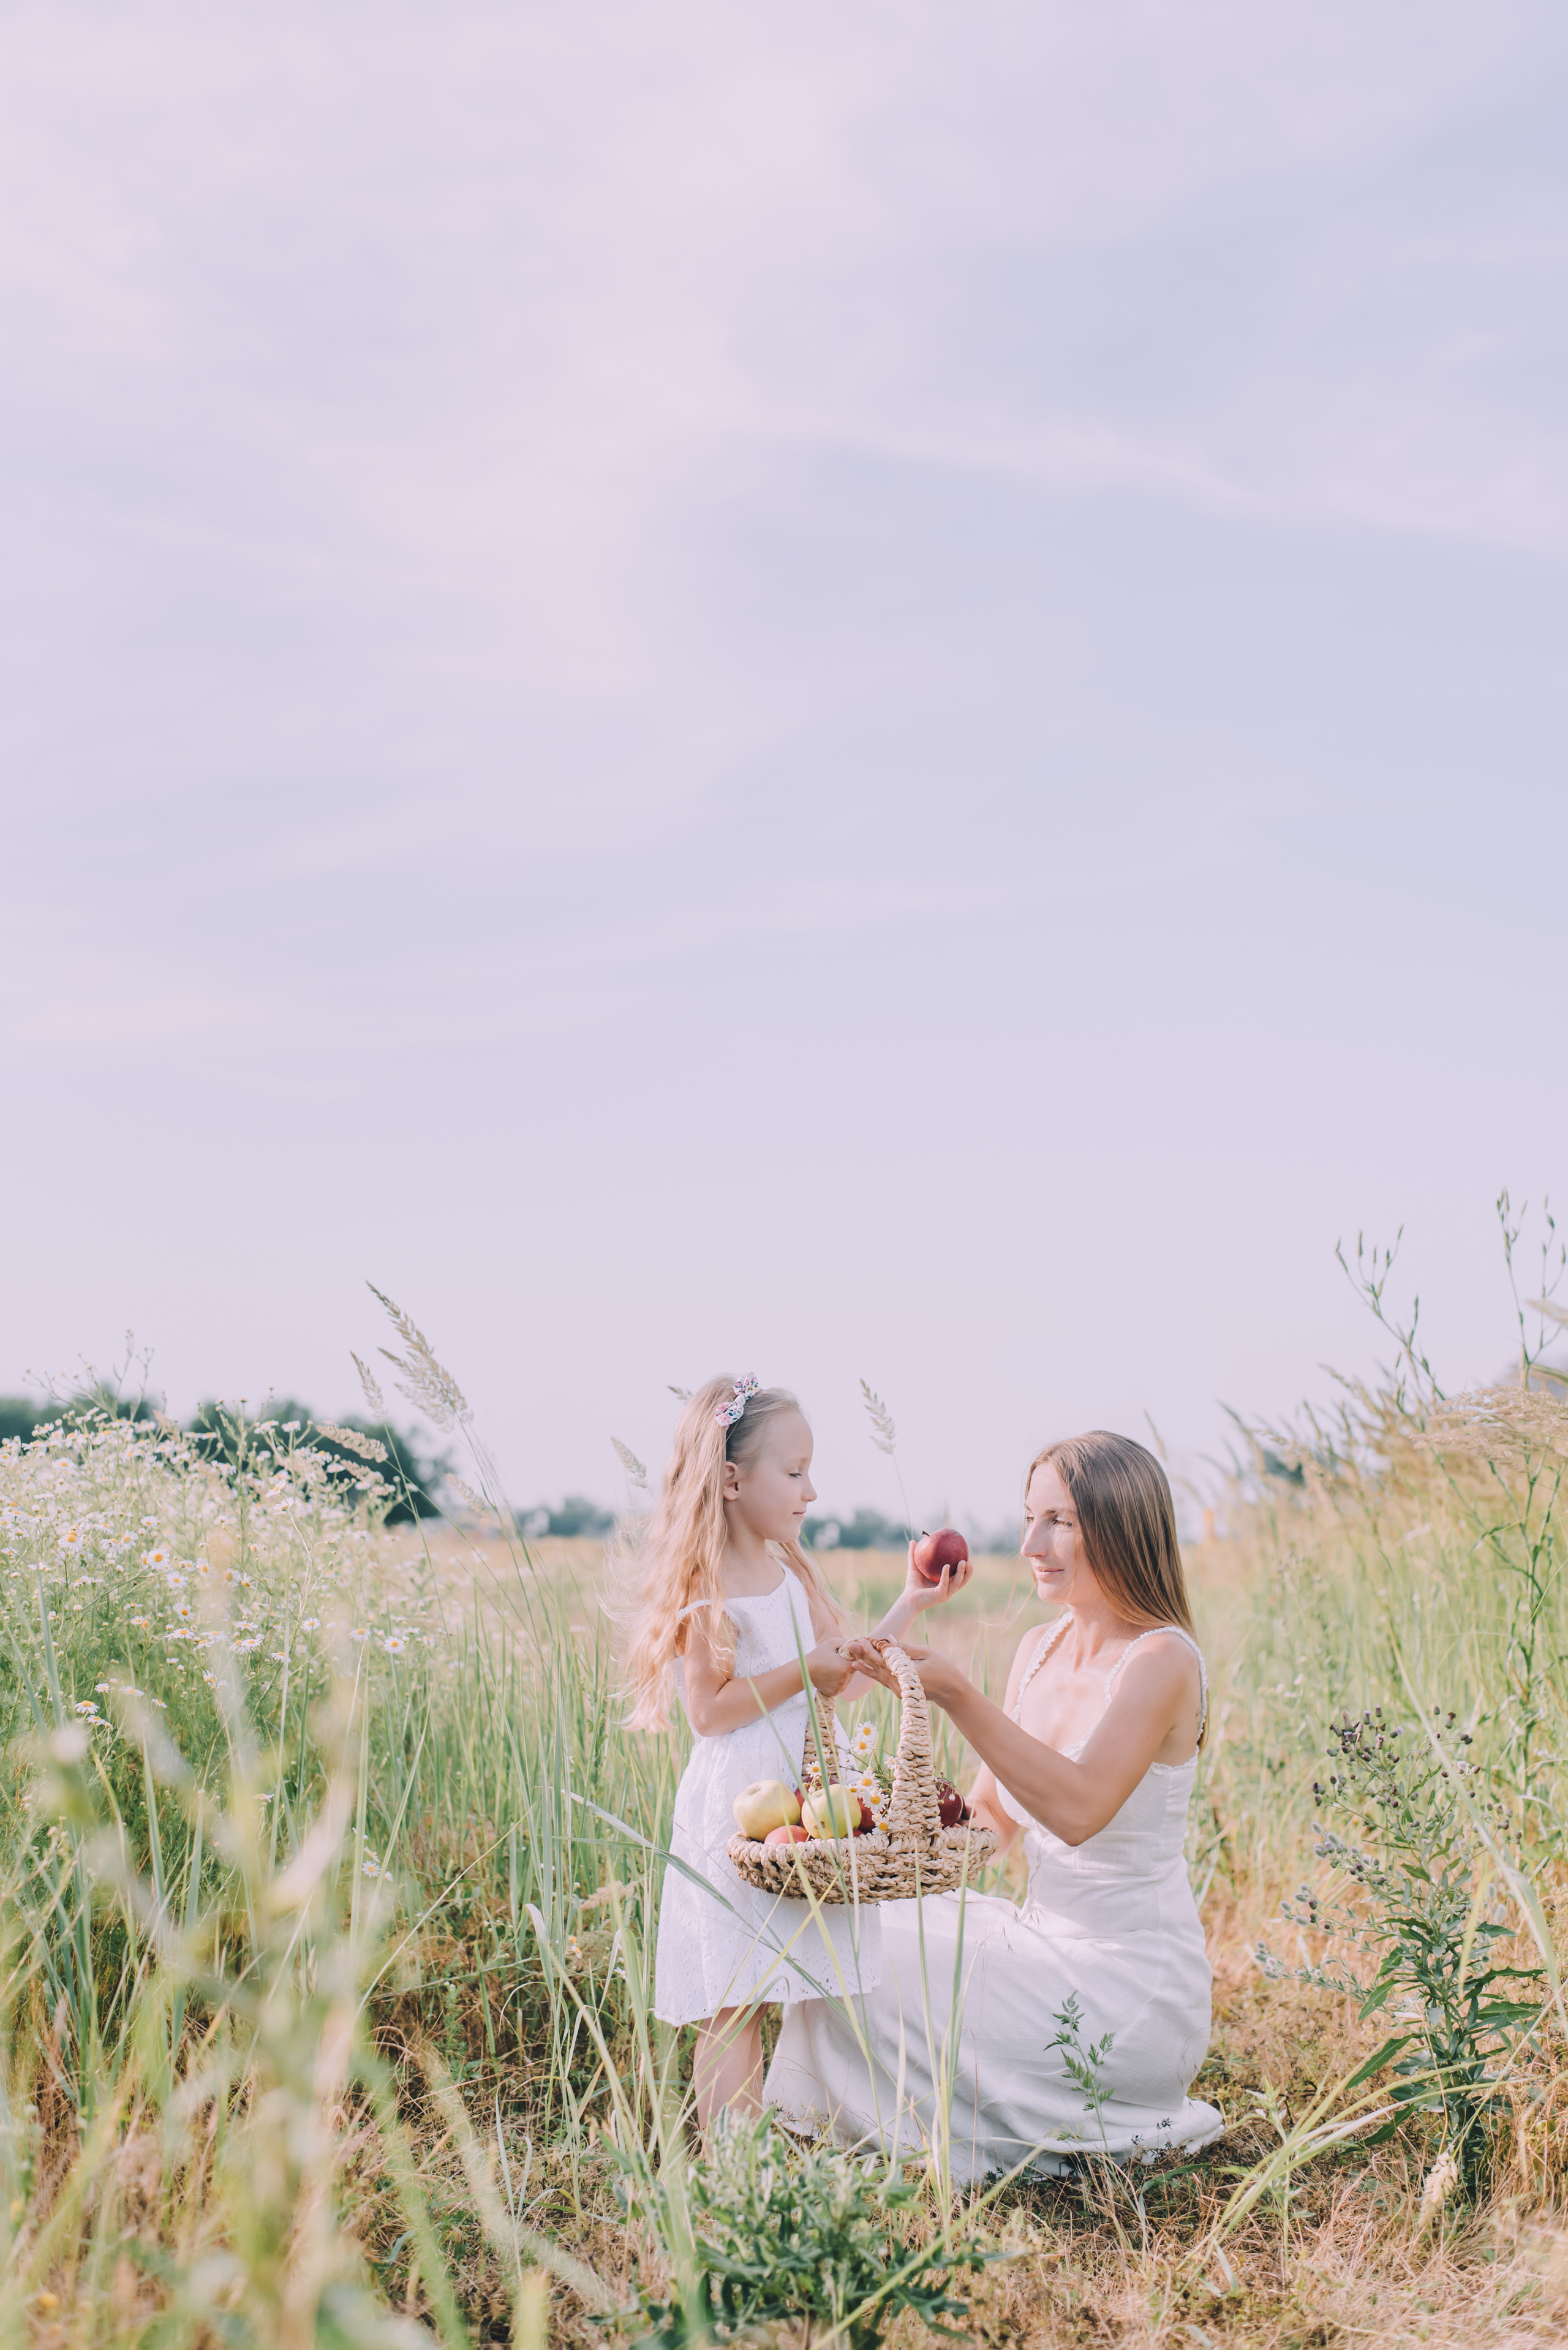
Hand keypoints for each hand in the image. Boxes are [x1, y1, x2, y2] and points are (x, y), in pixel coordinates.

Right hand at [805, 1638, 854, 1697]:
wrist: (804, 1671)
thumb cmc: (817, 1655)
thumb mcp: (831, 1643)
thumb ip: (847, 1642)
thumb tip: (857, 1643)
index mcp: (844, 1667)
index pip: (858, 1662)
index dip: (853, 1657)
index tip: (844, 1655)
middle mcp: (844, 1679)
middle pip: (853, 1671)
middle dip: (848, 1665)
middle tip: (836, 1661)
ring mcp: (840, 1687)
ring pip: (848, 1678)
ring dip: (844, 1673)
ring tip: (832, 1668)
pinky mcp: (835, 1693)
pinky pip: (842, 1684)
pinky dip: (839, 1680)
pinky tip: (830, 1675)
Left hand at [844, 1636, 963, 1711]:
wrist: (951, 1692)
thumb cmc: (943, 1669)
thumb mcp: (926, 1654)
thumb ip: (905, 1648)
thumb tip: (888, 1639)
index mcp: (907, 1674)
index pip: (885, 1660)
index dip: (872, 1649)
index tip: (862, 1639)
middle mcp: (899, 1685)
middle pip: (877, 1667)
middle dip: (863, 1654)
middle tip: (851, 1643)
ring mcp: (897, 1690)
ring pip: (877, 1673)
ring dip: (864, 1661)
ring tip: (851, 1651)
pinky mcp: (898, 1690)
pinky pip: (881, 1679)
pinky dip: (869, 1671)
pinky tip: (858, 1665)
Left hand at [900, 1540, 973, 1612]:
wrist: (908, 1599)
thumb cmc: (912, 1585)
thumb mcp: (914, 1567)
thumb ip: (913, 1555)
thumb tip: (913, 1541)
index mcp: (946, 1584)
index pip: (960, 1576)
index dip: (966, 1569)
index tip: (967, 1556)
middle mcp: (948, 1590)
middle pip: (963, 1581)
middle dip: (969, 1571)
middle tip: (969, 1560)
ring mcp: (945, 1594)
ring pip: (957, 1583)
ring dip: (962, 1572)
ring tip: (963, 1562)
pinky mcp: (939, 1596)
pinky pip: (945, 1584)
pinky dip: (946, 1575)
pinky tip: (947, 1566)